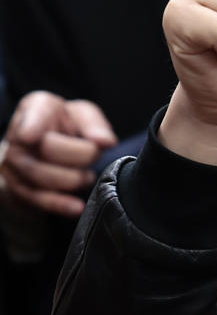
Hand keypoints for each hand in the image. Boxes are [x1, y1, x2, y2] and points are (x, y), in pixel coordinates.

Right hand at [0, 93, 116, 217]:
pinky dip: (59, 204)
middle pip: (48, 148)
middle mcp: (18, 134)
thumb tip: (105, 142)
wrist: (46, 150)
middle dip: (81, 156)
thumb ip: (95, 125)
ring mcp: (14, 162)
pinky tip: (77, 207)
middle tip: (93, 156)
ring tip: (87, 176)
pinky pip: (36, 198)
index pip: (35, 114)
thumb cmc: (68, 127)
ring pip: (40, 176)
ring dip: (73, 179)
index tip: (30, 137)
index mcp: (37, 107)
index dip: (31, 125)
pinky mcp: (17, 186)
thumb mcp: (84, 117)